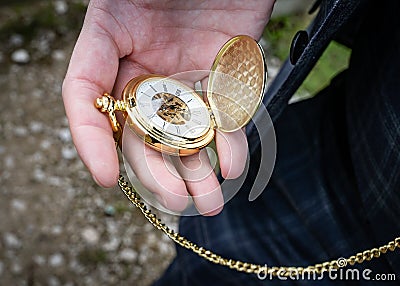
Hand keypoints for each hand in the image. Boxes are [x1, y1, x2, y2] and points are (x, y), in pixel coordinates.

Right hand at [62, 0, 274, 214]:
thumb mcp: (118, 5)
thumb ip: (99, 47)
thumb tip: (88, 100)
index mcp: (113, 52)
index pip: (92, 105)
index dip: (93, 143)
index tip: (106, 178)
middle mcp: (149, 71)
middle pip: (146, 133)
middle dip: (158, 171)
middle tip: (175, 201)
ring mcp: (188, 76)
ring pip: (188, 134)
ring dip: (198, 170)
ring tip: (209, 202)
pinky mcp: (224, 75)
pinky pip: (226, 115)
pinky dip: (231, 141)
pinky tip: (233, 164)